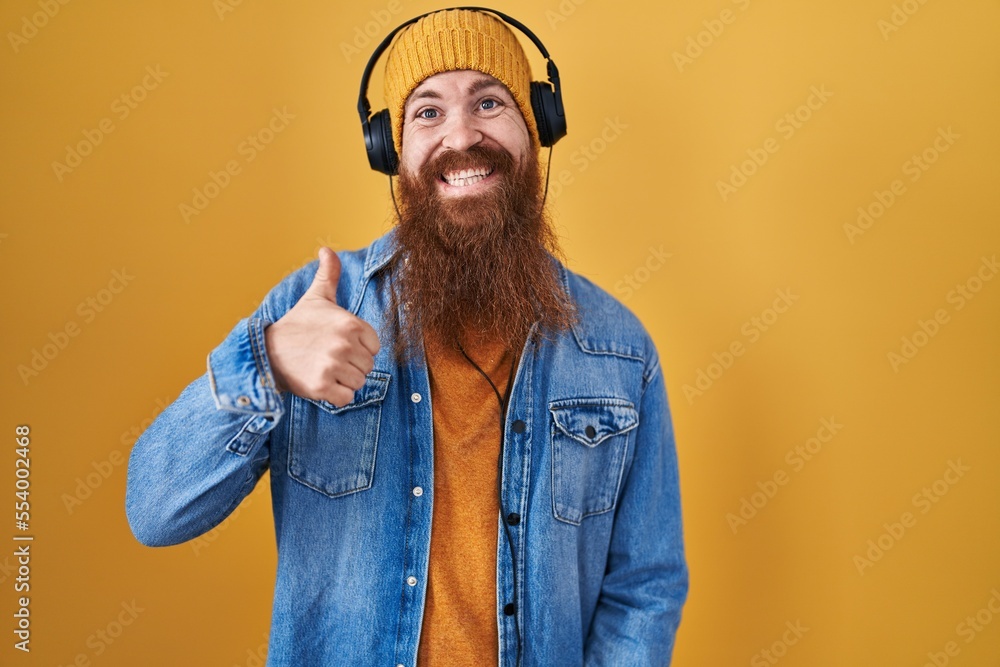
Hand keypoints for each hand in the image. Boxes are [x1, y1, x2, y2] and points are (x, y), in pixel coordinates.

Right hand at [264, 247, 380, 406]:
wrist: (267, 352)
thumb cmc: (297, 326)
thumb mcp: (316, 298)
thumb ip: (328, 274)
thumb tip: (326, 249)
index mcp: (351, 324)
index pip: (374, 347)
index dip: (358, 348)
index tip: (338, 344)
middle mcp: (344, 345)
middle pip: (367, 366)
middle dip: (351, 366)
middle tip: (328, 358)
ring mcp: (333, 367)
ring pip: (358, 383)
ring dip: (343, 381)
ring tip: (323, 368)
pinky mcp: (322, 387)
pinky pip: (345, 399)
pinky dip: (335, 396)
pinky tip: (320, 382)